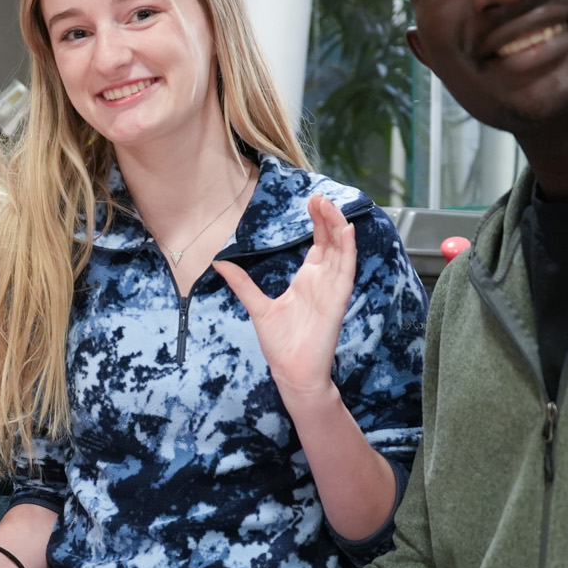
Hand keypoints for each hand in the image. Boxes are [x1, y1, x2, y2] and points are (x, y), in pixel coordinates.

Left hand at [213, 193, 354, 403]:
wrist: (292, 372)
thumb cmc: (280, 343)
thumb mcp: (256, 306)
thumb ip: (242, 284)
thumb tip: (219, 264)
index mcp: (307, 280)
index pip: (318, 243)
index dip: (317, 221)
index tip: (311, 200)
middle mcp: (323, 281)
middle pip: (331, 241)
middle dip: (326, 217)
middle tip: (318, 196)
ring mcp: (332, 289)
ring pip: (341, 250)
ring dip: (337, 226)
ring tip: (329, 204)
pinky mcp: (338, 300)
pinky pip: (347, 271)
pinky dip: (348, 250)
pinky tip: (346, 230)